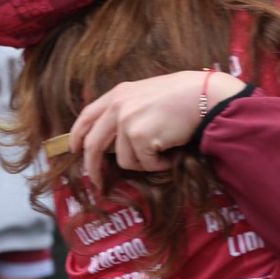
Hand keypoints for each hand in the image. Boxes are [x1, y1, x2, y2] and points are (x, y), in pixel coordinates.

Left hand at [71, 70, 246, 193]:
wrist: (205, 95)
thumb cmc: (184, 97)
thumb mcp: (146, 95)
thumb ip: (127, 110)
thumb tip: (114, 141)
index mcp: (118, 94)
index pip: (86, 116)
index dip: (76, 135)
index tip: (74, 150)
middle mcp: (118, 106)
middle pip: (93, 145)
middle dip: (93, 168)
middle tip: (98, 184)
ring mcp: (127, 121)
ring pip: (125, 160)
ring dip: (145, 162)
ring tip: (164, 148)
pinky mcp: (140, 136)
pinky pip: (145, 164)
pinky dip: (160, 164)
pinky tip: (172, 149)